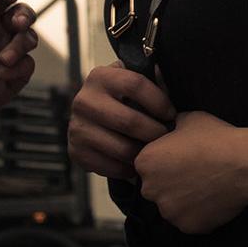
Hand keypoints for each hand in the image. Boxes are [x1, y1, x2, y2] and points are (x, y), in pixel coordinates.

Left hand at [0, 0, 37, 134]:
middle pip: (23, 14)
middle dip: (25, 15)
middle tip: (17, 23)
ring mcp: (9, 52)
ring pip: (30, 37)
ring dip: (21, 44)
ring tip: (3, 58)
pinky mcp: (16, 75)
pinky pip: (28, 65)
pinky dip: (18, 68)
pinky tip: (0, 74)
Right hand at [69, 64, 175, 179]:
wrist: (91, 116)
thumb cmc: (122, 98)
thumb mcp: (133, 80)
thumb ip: (153, 81)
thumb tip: (171, 87)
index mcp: (101, 77)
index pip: (135, 85)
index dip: (158, 101)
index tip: (170, 113)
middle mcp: (84, 100)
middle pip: (129, 121)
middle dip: (154, 132)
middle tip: (166, 137)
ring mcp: (77, 127)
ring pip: (121, 148)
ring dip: (143, 153)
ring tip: (153, 151)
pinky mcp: (76, 151)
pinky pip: (110, 167)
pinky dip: (128, 169)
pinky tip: (136, 162)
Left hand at [134, 110, 247, 233]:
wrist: (242, 165)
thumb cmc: (216, 139)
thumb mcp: (188, 118)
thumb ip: (171, 126)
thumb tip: (171, 126)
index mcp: (145, 162)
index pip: (146, 164)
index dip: (163, 160)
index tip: (180, 158)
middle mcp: (150, 190)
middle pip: (155, 187)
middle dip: (170, 182)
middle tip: (194, 172)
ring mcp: (168, 211)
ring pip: (171, 206)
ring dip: (183, 199)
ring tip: (206, 185)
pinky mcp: (187, 226)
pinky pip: (189, 220)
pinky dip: (198, 212)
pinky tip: (213, 198)